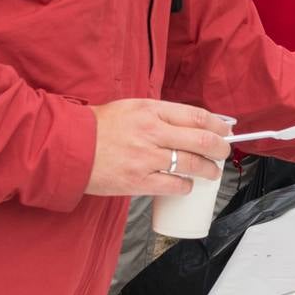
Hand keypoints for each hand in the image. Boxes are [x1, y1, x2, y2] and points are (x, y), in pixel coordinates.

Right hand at [84, 99, 231, 196]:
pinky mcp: (137, 181)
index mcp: (151, 110)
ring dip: (208, 170)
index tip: (225, 130)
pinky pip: (173, 185)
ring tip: (211, 172)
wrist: (69, 146)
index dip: (217, 125)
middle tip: (224, 152)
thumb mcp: (131, 108)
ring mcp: (145, 158)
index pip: (195, 116)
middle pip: (200, 140)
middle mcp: (151, 132)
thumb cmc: (99, 126)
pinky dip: (185, 187)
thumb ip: (159, 115)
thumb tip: (189, 124)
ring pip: (191, 164)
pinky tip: (187, 186)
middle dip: (220, 148)